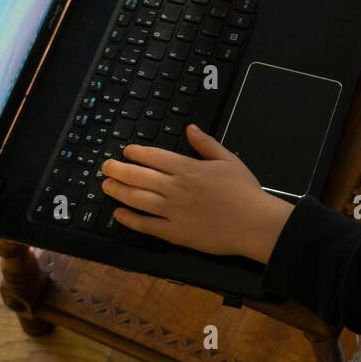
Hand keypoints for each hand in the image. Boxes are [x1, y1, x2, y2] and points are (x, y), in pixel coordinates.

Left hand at [101, 125, 293, 262]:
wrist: (254, 223)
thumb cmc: (245, 192)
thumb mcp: (229, 160)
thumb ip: (207, 144)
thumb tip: (191, 129)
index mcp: (189, 169)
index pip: (155, 157)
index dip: (137, 153)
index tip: (126, 151)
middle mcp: (176, 188)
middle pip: (139, 176)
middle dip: (119, 170)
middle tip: (106, 167)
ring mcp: (173, 211)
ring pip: (137, 199)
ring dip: (119, 191)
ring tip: (106, 186)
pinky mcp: (175, 232)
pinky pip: (146, 225)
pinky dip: (130, 219)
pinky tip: (119, 214)